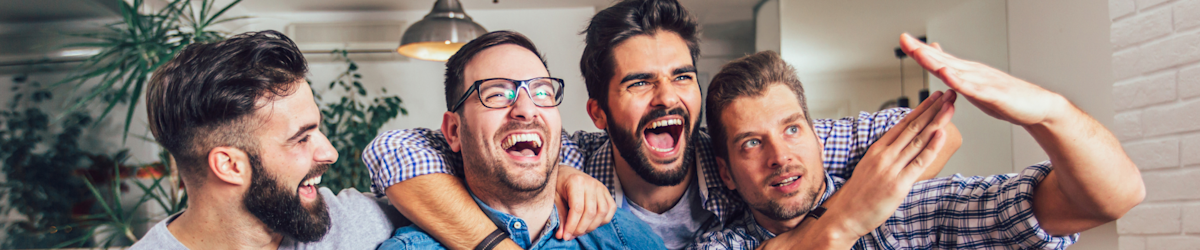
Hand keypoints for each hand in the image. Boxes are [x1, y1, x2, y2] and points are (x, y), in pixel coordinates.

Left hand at [555, 166, 615, 239]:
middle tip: (572, 235)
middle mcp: (591, 183)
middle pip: (590, 213)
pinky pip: (611, 209)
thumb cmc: (559, 185)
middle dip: (581, 228)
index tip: (566, 236)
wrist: (566, 173)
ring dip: (592, 226)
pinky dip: (603, 220)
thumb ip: (560, 217)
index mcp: (576, 182)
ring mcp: (601, 187)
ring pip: (602, 212)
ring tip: (581, 230)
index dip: (572, 225)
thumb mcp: (555, 199)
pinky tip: (592, 223)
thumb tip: (561, 235)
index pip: (577, 209)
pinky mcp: (606, 192)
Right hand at [819, 89, 956, 237]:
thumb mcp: (870, 168)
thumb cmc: (858, 195)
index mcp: (878, 149)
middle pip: (914, 127)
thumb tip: (903, 150)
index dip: (921, 109)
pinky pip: (919, 162)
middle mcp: (885, 155)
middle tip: (948, 95)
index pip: (903, 124)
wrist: (845, 215)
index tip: (935, 98)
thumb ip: (887, 157)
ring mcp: (892, 168)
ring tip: (950, 107)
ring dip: (937, 121)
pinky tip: (941, 134)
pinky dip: (931, 147)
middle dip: (933, 109)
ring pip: (918, 139)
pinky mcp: (899, 183)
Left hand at [899, 33, 1064, 126]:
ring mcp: (983, 82)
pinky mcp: (993, 94)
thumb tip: (940, 62)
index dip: (920, 50)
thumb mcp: (975, 84)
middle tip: (904, 39)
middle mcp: (973, 73)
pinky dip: (959, 81)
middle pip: (943, 60)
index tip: (902, 40)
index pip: (939, 59)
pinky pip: (973, 88)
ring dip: (936, 62)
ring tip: (920, 53)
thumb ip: (957, 74)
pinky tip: (947, 74)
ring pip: (955, 71)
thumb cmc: (1005, 98)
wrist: (1037, 107)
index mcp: (966, 73)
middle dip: (922, 50)